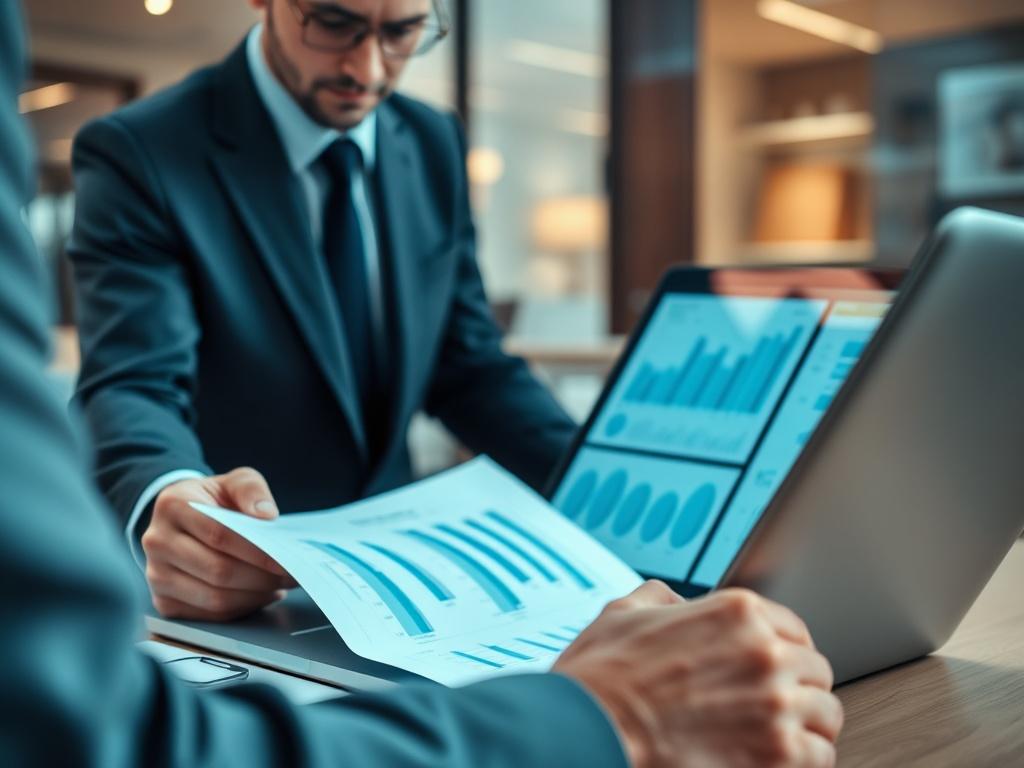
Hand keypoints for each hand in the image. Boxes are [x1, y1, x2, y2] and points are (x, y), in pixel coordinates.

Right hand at [142, 467, 296, 620]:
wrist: (184, 519)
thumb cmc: (214, 500)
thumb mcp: (234, 482)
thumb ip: (251, 489)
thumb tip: (266, 515)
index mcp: (172, 505)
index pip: (219, 534)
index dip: (257, 551)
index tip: (287, 559)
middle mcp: (157, 541)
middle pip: (218, 571)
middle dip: (262, 578)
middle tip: (292, 576)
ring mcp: (156, 575)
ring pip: (215, 598)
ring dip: (255, 596)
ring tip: (279, 585)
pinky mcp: (164, 603)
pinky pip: (210, 615)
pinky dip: (242, 608)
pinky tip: (260, 594)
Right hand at [554, 582, 842, 767]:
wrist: (588, 732)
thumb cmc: (600, 680)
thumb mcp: (623, 614)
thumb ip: (660, 599)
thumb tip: (673, 601)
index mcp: (737, 613)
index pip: (795, 630)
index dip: (782, 652)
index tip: (773, 671)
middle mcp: (765, 653)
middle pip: (816, 672)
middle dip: (794, 690)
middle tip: (767, 709)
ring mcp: (777, 705)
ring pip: (826, 716)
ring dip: (804, 728)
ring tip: (773, 739)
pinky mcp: (780, 756)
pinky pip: (821, 759)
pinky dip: (802, 764)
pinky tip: (772, 762)